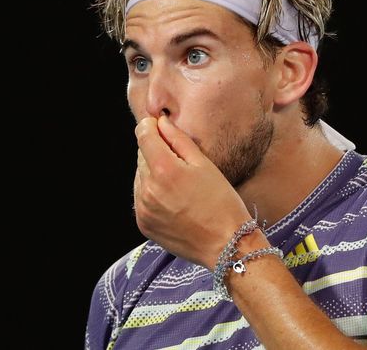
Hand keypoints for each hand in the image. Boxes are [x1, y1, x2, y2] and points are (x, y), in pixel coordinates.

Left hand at [133, 115, 251, 269]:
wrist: (226, 245)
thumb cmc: (222, 202)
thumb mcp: (204, 164)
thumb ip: (178, 139)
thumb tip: (161, 122)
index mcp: (164, 170)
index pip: (143, 134)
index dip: (151, 126)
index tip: (160, 126)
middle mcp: (147, 189)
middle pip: (141, 155)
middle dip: (156, 151)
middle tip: (181, 161)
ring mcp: (143, 208)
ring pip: (139, 176)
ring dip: (153, 172)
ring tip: (179, 184)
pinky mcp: (143, 223)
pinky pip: (140, 197)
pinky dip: (152, 192)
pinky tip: (173, 198)